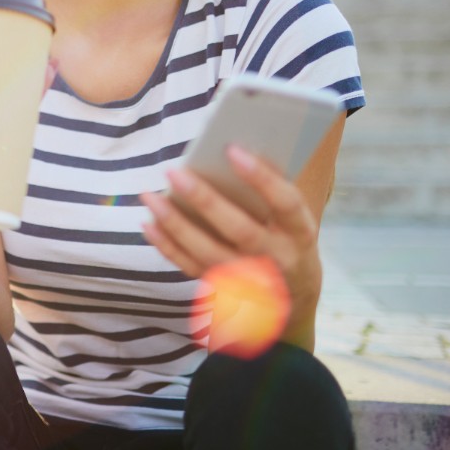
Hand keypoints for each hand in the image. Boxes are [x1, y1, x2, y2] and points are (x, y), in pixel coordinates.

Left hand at [140, 146, 322, 342]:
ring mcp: (249, 281)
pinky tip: (149, 223)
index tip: (232, 149)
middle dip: (204, 200)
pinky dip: (166, 246)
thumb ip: (270, 193)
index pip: (286, 203)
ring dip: (174, 223)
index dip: (261, 177)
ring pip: (207, 252)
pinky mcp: (224, 291)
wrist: (294, 300)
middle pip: (239, 230)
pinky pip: (190, 267)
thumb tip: (231, 153)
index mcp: (300, 235)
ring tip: (149, 195)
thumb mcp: (294, 221)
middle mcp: (277, 260)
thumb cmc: (288, 242)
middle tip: (175, 172)